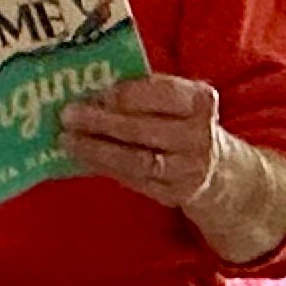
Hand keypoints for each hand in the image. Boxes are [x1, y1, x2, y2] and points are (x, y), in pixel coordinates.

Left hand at [58, 73, 228, 213]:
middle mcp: (199, 136)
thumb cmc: (183, 123)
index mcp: (200, 101)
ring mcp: (188, 169)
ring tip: (68, 140)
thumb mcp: (178, 99)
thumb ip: (145, 91)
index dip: (128, 94)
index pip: (164, 94)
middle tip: (68, 116)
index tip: (98, 93)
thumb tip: (93, 92)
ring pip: (137, 160)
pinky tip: (83, 158)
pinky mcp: (174, 194)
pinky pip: (134, 180)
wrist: (217, 169)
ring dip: (98, 150)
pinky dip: (105, 168)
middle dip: (102, 122)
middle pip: (145, 128)